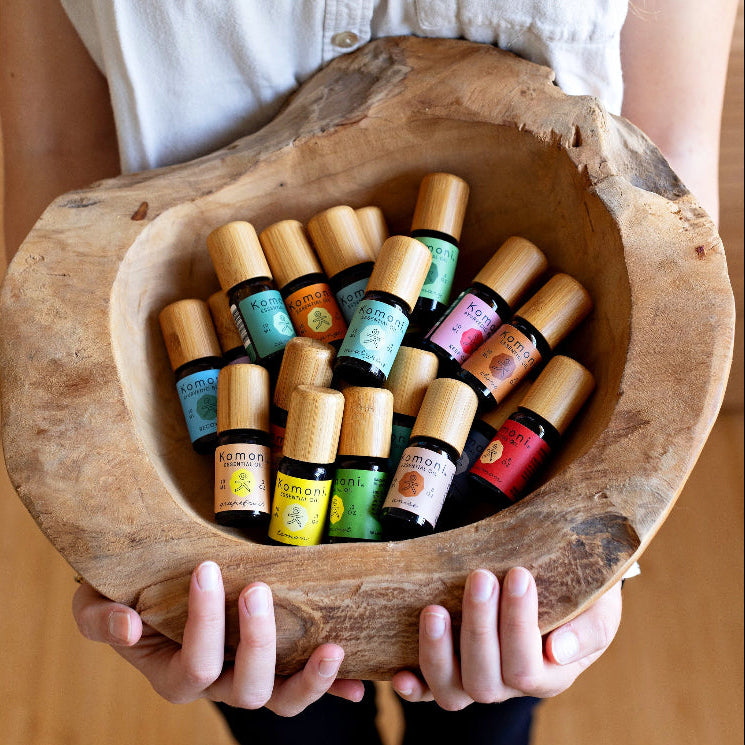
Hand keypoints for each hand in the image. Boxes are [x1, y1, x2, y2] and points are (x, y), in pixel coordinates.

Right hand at [72, 561, 364, 714]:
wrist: (155, 586)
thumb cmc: (127, 593)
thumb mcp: (96, 603)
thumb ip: (101, 618)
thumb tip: (128, 624)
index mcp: (176, 674)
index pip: (194, 664)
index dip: (202, 623)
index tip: (207, 568)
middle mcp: (218, 683)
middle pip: (245, 687)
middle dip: (257, 641)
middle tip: (259, 590)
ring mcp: (251, 675)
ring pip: (282, 698)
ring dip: (310, 678)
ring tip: (333, 648)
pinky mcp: (278, 663)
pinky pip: (306, 686)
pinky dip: (334, 687)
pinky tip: (359, 682)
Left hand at [391, 567, 621, 709]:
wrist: (557, 580)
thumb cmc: (580, 594)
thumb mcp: (599, 607)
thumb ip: (588, 629)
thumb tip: (557, 651)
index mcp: (549, 674)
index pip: (528, 667)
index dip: (520, 625)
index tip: (519, 574)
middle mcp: (508, 685)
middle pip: (486, 678)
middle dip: (480, 626)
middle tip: (480, 577)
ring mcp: (475, 678)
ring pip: (452, 690)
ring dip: (437, 651)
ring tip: (433, 610)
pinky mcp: (448, 668)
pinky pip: (427, 690)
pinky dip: (413, 686)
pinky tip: (400, 673)